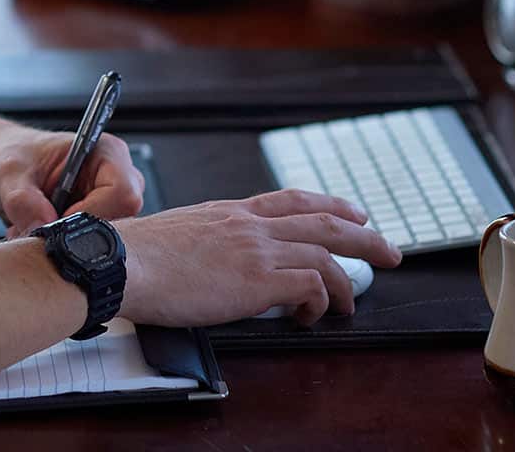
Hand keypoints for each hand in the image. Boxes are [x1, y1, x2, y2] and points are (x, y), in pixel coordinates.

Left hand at [0, 124, 143, 236]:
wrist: (5, 171)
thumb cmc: (13, 157)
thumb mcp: (9, 172)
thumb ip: (23, 198)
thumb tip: (43, 224)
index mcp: (106, 152)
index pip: (123, 194)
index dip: (92, 214)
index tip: (58, 220)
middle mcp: (117, 178)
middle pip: (122, 222)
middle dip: (77, 235)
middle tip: (39, 230)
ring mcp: (112, 205)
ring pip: (107, 241)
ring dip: (68, 245)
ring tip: (35, 230)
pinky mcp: (102, 226)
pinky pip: (94, 251)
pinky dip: (65, 250)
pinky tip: (42, 236)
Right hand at [116, 189, 401, 327]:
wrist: (125, 263)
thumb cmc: (138, 256)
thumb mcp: (179, 232)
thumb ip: (206, 238)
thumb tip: (212, 257)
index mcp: (230, 211)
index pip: (291, 199)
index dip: (328, 204)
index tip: (351, 212)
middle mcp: (249, 225)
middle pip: (323, 221)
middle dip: (364, 236)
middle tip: (389, 250)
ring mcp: (257, 249)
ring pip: (326, 254)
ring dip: (347, 281)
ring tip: (350, 304)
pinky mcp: (259, 279)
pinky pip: (311, 285)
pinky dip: (320, 301)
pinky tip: (311, 315)